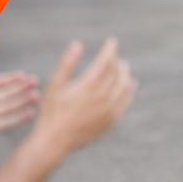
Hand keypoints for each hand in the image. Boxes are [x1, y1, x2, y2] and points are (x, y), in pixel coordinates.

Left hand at [0, 71, 39, 139]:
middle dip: (21, 87)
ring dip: (23, 101)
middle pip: (7, 92)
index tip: (24, 75)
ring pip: (10, 106)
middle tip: (35, 81)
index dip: (10, 78)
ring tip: (36, 96)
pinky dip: (19, 118)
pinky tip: (31, 113)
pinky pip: (7, 122)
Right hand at [33, 39, 136, 156]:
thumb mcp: (55, 85)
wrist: (55, 140)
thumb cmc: (52, 110)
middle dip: (117, 61)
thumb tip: (78, 43)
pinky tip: (130, 85)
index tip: (112, 41)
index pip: (106, 60)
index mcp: (89, 84)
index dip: (110, 49)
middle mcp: (103, 96)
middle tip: (115, 56)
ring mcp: (109, 109)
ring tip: (123, 67)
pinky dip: (130, 91)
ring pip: (124, 85)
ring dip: (125, 74)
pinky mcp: (112, 120)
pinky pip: (126, 102)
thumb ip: (67, 63)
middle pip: (116, 71)